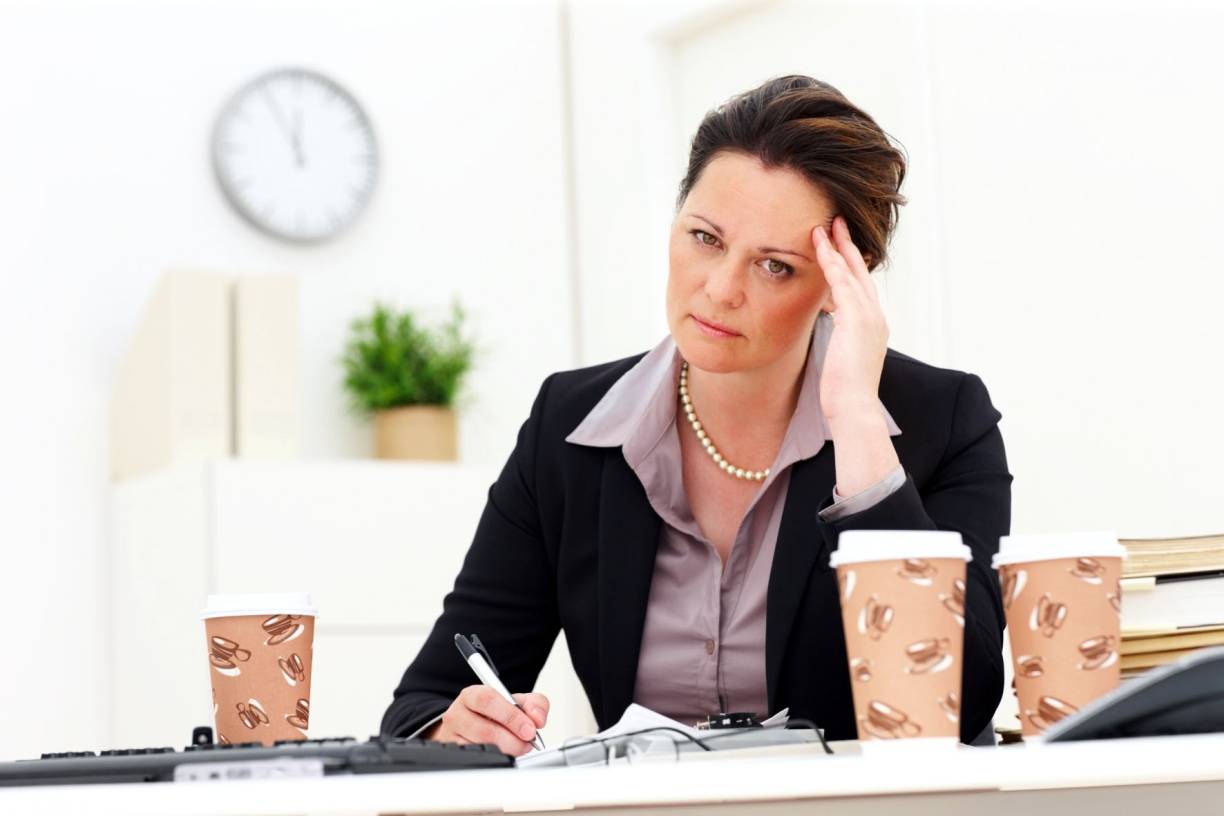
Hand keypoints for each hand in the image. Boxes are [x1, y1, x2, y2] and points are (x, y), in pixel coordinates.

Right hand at [426, 685, 548, 756]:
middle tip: (527, 743)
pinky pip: (477, 761)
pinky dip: (495, 760)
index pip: (487, 700)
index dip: (511, 716)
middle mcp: (457, 715)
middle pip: (484, 730)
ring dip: (506, 751)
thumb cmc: (494, 714)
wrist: (473, 725)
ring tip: (517, 747)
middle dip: (512, 739)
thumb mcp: (515, 702)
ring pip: (481, 749)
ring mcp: (453, 738)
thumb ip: (534, 704)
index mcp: (472, 695)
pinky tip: (503, 754)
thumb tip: (538, 719)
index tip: (530, 729)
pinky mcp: (455, 755)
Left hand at [812, 216, 890, 424]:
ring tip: (825, 227)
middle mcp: (875, 317)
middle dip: (848, 246)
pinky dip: (832, 265)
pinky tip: (821, 249)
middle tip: (837, 222)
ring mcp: (868, 317)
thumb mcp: (842, 359)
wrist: (854, 408)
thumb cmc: (845, 392)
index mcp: (872, 326)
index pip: (861, 287)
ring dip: (837, 248)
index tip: (839, 246)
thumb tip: (832, 335)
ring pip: (851, 273)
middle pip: (860, 273)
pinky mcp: (857, 321)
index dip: (851, 265)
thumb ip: (840, 340)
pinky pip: (842, 285)